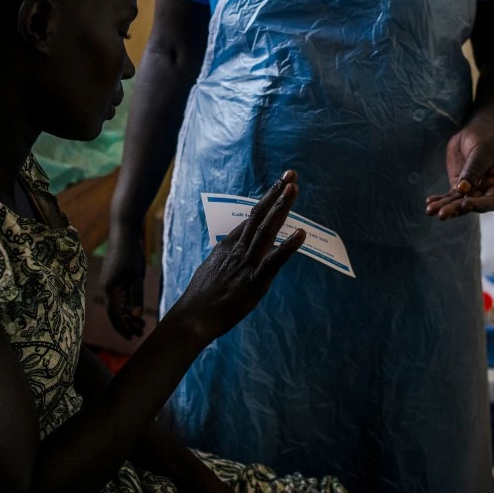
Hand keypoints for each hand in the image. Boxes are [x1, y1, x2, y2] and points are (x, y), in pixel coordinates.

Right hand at [100, 222, 146, 338]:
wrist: (124, 232)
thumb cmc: (131, 253)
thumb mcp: (137, 276)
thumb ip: (137, 296)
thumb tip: (136, 316)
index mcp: (110, 289)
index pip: (114, 315)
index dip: (123, 328)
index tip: (132, 338)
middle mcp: (106, 288)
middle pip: (115, 312)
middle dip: (127, 324)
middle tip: (140, 333)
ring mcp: (108, 283)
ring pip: (117, 305)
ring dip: (127, 315)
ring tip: (141, 324)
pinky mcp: (113, 278)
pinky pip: (118, 296)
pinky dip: (126, 305)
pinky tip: (136, 309)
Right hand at [170, 170, 305, 343]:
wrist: (192, 318)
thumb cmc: (201, 297)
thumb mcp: (211, 268)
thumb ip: (226, 255)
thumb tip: (233, 246)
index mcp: (228, 245)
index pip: (251, 217)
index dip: (267, 200)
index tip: (281, 184)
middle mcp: (237, 250)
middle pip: (259, 216)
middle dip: (276, 194)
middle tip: (290, 174)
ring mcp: (246, 264)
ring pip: (266, 231)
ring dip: (280, 209)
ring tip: (293, 190)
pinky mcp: (254, 283)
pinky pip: (273, 263)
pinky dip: (287, 247)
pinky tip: (301, 234)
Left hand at [426, 115, 493, 219]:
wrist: (480, 129)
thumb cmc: (487, 138)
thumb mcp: (482, 152)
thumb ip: (473, 170)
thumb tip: (462, 189)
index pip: (492, 201)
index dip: (479, 205)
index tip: (465, 204)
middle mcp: (486, 190)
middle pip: (471, 204)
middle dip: (455, 210)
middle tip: (441, 214)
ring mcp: (472, 188)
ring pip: (458, 202)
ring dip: (444, 207)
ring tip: (429, 211)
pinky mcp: (459, 184)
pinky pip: (449, 195)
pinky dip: (440, 199)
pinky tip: (429, 203)